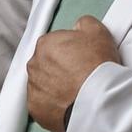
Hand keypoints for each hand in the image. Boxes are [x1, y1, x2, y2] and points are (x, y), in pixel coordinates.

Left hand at [27, 15, 118, 131]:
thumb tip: (79, 25)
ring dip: (57, 87)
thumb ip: (85, 23)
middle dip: (61, 70)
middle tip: (81, 78)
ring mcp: (33, 87)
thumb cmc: (97, 66)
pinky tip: (70, 105)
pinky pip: (44, 105)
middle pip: (48, 65)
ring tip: (77, 93)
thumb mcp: (98, 32)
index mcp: (45, 44)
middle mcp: (34, 64)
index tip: (82, 62)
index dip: (71, 53)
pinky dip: (54, 105)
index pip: (55, 46)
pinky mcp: (36, 108)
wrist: (97, 100)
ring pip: (44, 85)